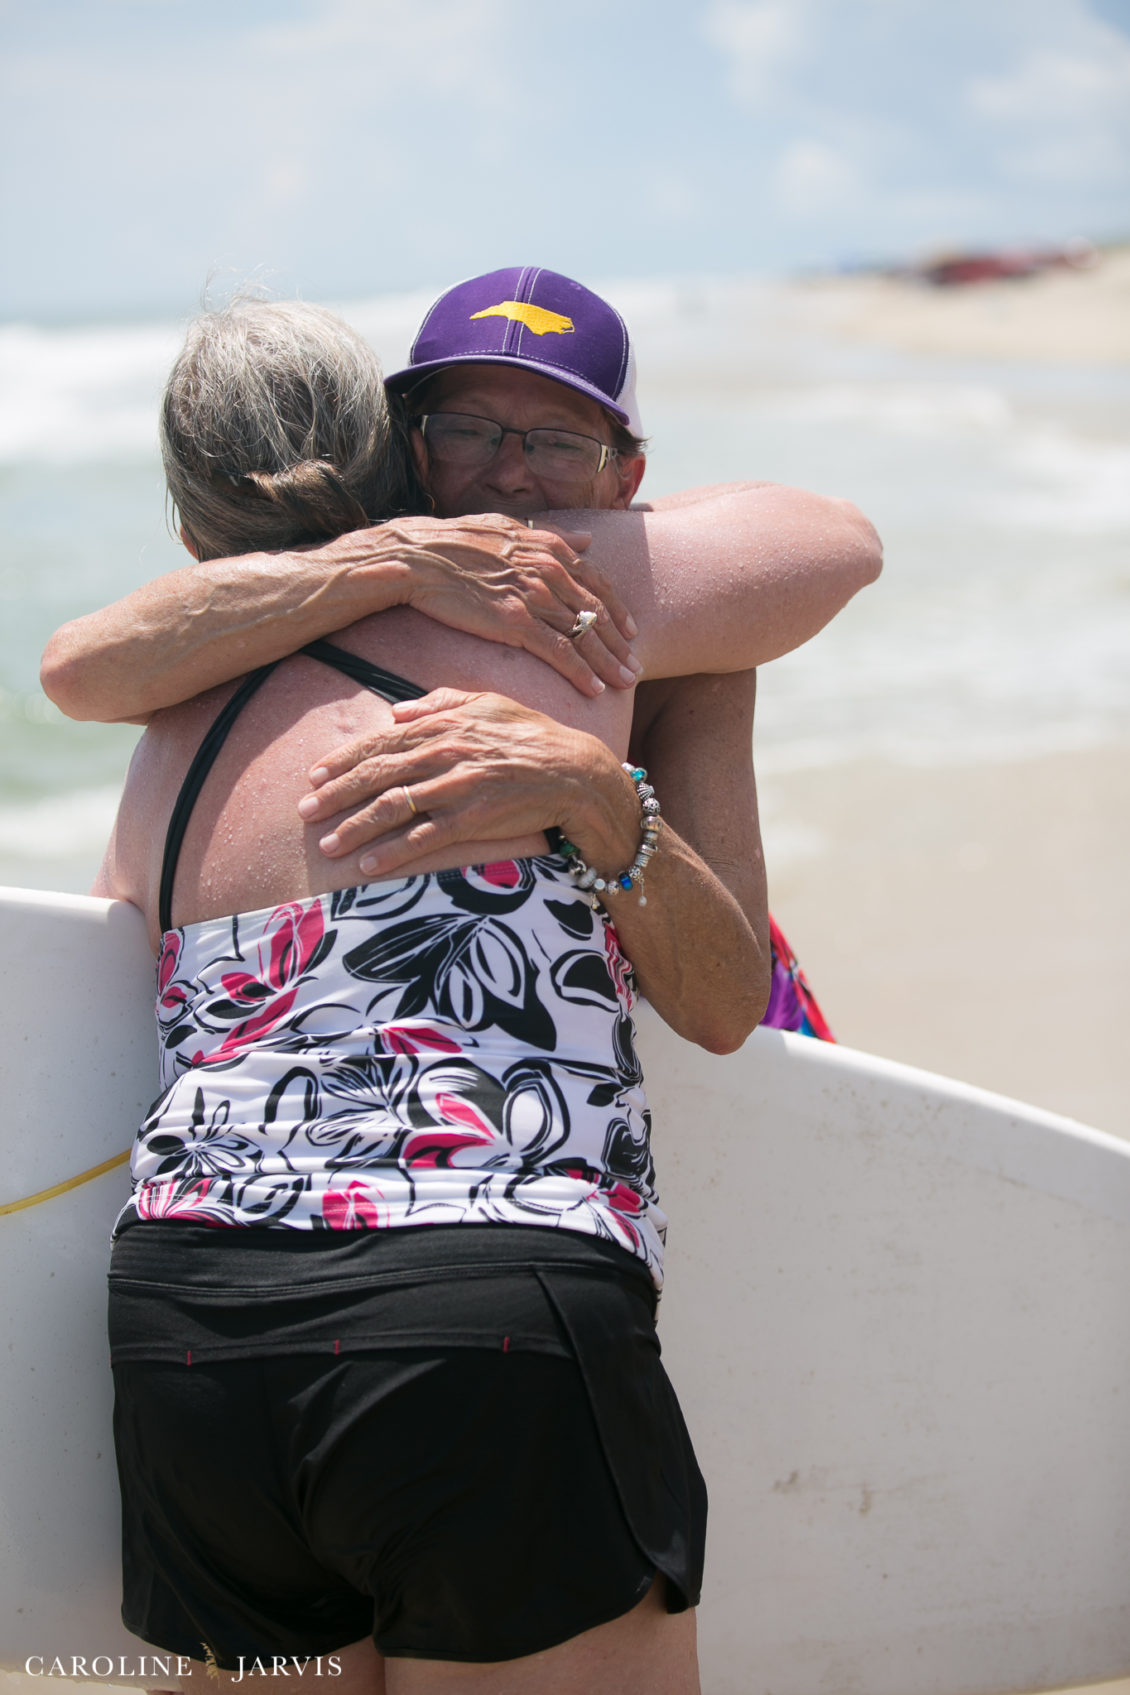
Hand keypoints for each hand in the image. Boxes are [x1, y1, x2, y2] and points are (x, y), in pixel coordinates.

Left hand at [297, 688, 639, 877]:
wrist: (575, 772)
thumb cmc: (532, 736)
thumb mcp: (488, 704)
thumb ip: (440, 703)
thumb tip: (397, 711)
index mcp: (443, 725)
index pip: (381, 742)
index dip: (344, 759)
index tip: (314, 774)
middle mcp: (443, 754)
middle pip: (376, 776)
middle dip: (335, 795)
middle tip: (305, 812)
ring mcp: (456, 788)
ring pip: (391, 809)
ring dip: (354, 828)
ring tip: (328, 845)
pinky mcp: (472, 819)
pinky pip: (423, 839)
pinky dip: (392, 852)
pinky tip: (368, 865)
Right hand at [382, 514, 639, 696]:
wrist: (419, 557)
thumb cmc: (457, 541)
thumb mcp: (512, 527)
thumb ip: (555, 536)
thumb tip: (590, 538)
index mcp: (551, 547)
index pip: (598, 583)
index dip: (617, 611)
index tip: (630, 633)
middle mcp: (550, 571)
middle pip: (597, 614)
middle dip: (620, 645)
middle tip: (636, 668)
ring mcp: (535, 597)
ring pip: (585, 636)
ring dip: (609, 663)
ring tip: (626, 683)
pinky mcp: (516, 622)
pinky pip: (559, 652)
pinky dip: (580, 672)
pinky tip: (594, 690)